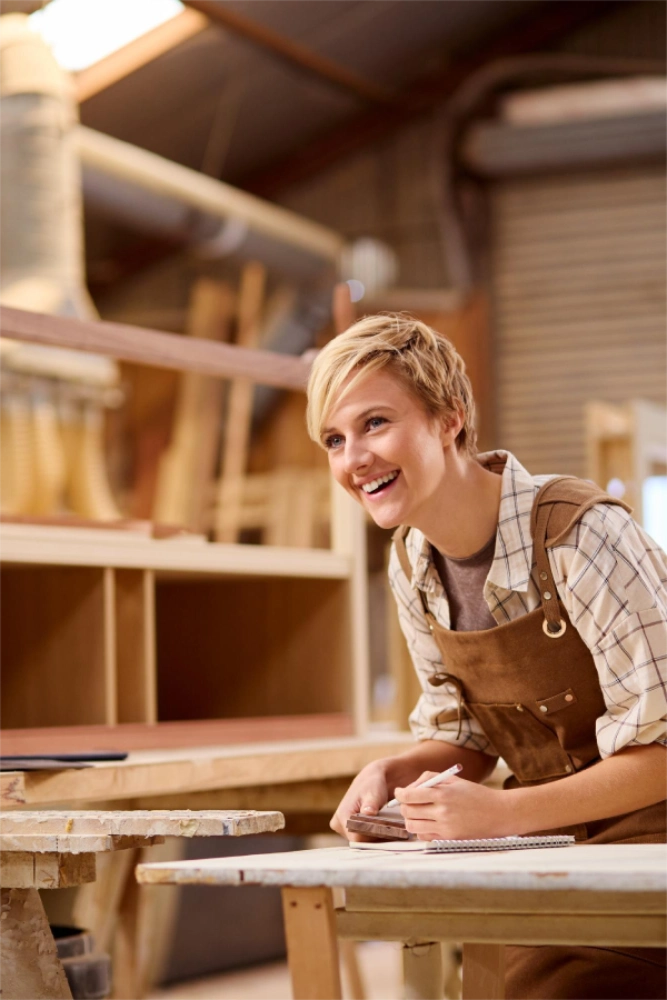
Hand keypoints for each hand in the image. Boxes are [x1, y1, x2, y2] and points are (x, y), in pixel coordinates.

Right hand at [330, 761, 390, 841]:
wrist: (371, 781)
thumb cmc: (372, 786)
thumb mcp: (373, 793)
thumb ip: (370, 805)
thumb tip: (367, 813)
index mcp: (342, 815)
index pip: (356, 837)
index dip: (372, 837)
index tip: (386, 832)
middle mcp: (339, 824)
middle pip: (359, 840)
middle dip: (374, 837)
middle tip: (390, 830)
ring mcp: (343, 828)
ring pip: (361, 840)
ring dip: (374, 836)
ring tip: (387, 828)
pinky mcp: (349, 829)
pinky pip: (362, 837)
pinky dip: (373, 834)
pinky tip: (384, 829)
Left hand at [395, 771, 513, 840]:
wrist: (498, 814)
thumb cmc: (475, 794)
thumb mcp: (453, 780)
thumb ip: (429, 779)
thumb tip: (409, 787)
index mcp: (442, 794)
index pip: (409, 796)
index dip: (400, 794)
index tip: (399, 792)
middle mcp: (442, 812)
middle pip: (408, 812)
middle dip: (403, 806)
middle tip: (408, 802)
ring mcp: (445, 828)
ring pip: (412, 826)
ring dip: (410, 819)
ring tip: (417, 813)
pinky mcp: (448, 839)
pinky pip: (424, 836)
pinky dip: (420, 830)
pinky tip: (427, 822)